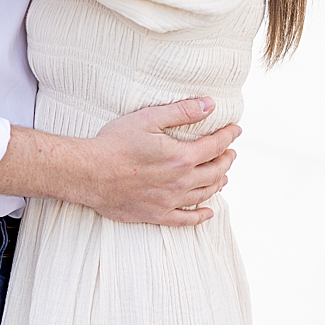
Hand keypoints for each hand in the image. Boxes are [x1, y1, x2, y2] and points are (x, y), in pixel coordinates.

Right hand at [79, 98, 240, 225]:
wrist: (88, 173)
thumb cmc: (115, 143)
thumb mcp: (149, 118)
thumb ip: (183, 111)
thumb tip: (210, 104)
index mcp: (182, 157)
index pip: (216, 145)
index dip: (229, 136)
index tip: (236, 129)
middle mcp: (180, 182)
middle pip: (215, 171)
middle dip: (227, 159)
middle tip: (231, 152)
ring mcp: (169, 201)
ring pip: (204, 194)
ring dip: (218, 183)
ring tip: (224, 175)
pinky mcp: (155, 215)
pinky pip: (185, 220)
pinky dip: (200, 216)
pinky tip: (208, 212)